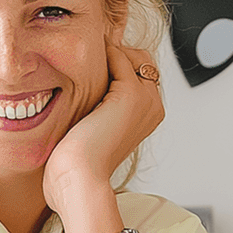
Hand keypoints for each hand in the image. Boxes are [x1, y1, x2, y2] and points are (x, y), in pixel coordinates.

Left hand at [43, 41, 164, 215]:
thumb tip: (87, 81)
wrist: (79, 178)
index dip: (116, 64)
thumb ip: (99, 103)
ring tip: (81, 70)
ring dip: (106, 55)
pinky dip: (100, 57)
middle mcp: (153, 106)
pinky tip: (81, 73)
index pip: (140, 72)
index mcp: (148, 115)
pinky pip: (118, 57)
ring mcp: (146, 99)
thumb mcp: (93, 126)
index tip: (89, 68)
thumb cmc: (80, 162)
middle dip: (115, 55)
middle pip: (141, 59)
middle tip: (85, 65)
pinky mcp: (131, 94)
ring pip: (131, 54)